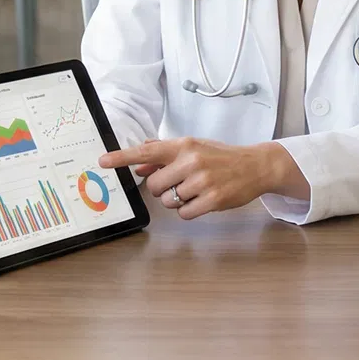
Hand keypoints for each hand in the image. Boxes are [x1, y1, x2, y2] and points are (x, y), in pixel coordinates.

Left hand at [97, 138, 304, 218]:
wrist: (255, 165)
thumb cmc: (221, 156)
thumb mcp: (193, 148)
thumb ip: (164, 154)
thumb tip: (139, 166)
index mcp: (183, 145)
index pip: (146, 152)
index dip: (122, 157)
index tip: (103, 161)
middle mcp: (191, 161)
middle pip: (155, 186)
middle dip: (162, 189)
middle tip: (179, 183)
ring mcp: (202, 181)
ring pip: (169, 201)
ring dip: (177, 200)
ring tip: (195, 190)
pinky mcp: (212, 200)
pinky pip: (185, 213)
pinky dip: (189, 211)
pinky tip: (202, 200)